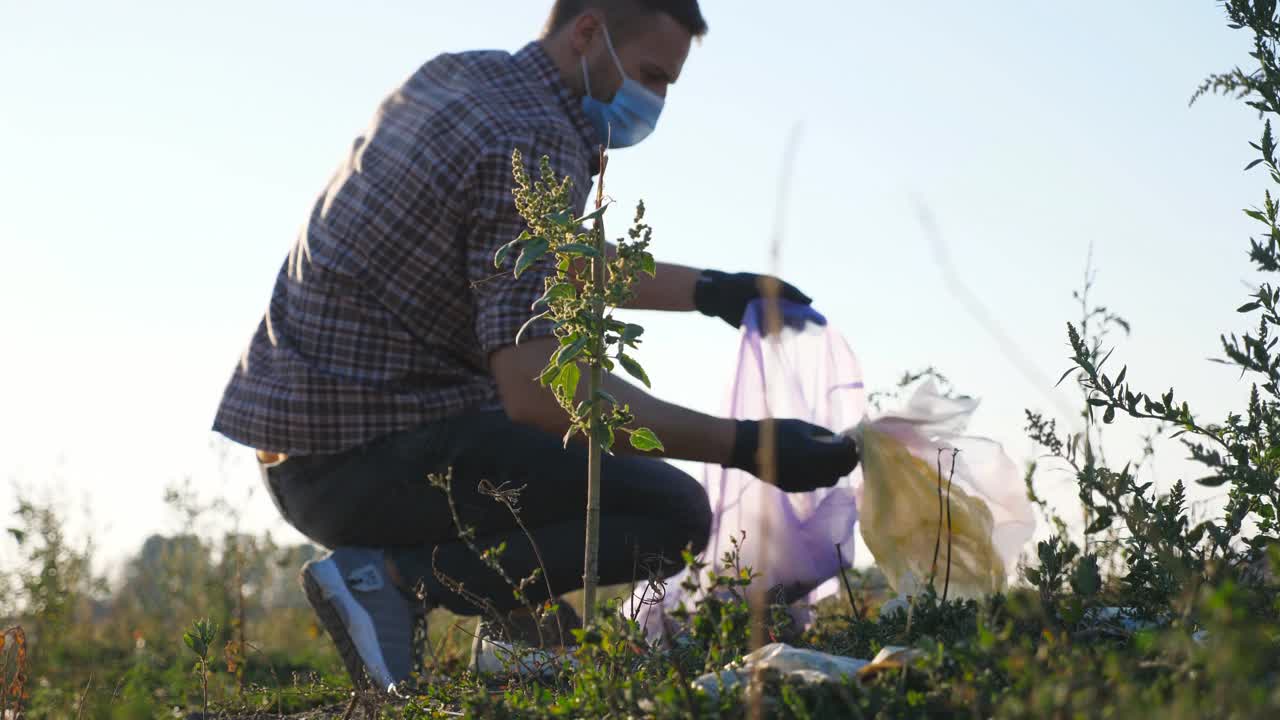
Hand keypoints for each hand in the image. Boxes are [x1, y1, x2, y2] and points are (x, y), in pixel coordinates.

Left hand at [693, 270, 819, 328]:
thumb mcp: (769, 283)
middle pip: (796, 323)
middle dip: (798, 324)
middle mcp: (778, 312)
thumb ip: (790, 291)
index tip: (821, 323)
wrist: (718, 293)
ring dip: (784, 328)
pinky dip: (771, 333)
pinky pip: (770, 336)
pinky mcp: (757, 331)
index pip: (803, 310)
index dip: (812, 316)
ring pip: (784, 331)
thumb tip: (810, 301)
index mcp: (783, 299)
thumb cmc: (744, 283)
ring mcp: (768, 322)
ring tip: (776, 319)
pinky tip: (766, 326)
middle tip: (796, 322)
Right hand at [727, 419, 858, 492]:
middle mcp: (812, 473)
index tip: (850, 440)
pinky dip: (820, 475)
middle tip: (845, 449)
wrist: (746, 447)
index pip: (846, 455)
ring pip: (830, 481)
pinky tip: (813, 464)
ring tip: (830, 457)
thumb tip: (841, 440)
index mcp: (815, 454)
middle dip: (847, 460)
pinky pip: (815, 484)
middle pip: (842, 472)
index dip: (852, 447)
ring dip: (835, 470)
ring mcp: (803, 483)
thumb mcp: (801, 426)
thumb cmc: (774, 431)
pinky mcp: (794, 488)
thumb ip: (824, 435)